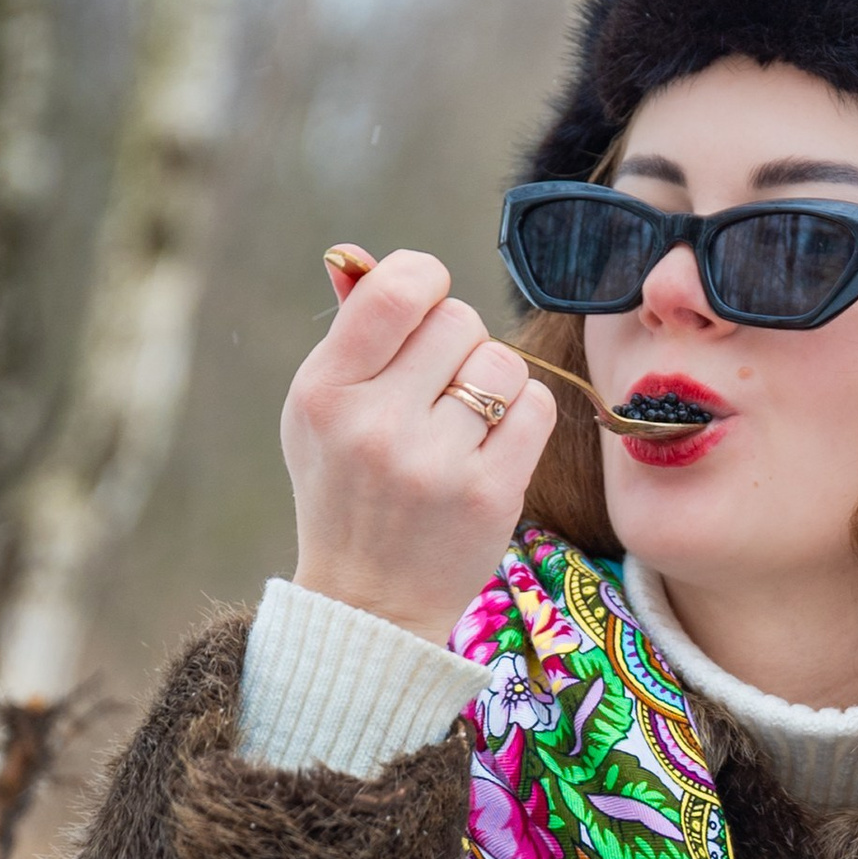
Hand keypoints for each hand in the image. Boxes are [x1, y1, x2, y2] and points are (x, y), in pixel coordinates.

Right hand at [281, 244, 555, 644]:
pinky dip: (523, 418)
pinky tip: (492, 446)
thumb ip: (347, 332)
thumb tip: (360, 257)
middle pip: (459, 321)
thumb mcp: (318, 410)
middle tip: (438, 387)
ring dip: (494, 383)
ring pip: (503, 363)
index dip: (425, 281)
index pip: (398, 288)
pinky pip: (538, 407)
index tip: (425, 306)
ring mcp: (435, 463)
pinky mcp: (490, 494)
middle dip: (458, 343)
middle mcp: (375, 424)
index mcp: (325, 391)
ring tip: (462, 423)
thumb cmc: (345, 488)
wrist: (368, 601)